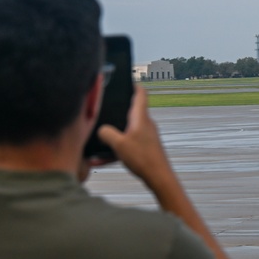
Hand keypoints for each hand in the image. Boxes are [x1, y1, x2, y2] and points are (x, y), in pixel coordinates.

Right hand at [99, 86, 237, 258]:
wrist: (159, 178)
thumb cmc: (143, 159)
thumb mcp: (118, 144)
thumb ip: (106, 133)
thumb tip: (100, 129)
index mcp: (141, 117)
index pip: (140, 94)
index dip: (133, 85)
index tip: (126, 80)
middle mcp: (146, 124)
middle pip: (132, 112)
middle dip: (118, 111)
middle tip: (105, 109)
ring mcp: (147, 137)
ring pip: (127, 131)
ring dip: (114, 136)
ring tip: (98, 144)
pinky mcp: (146, 148)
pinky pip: (128, 145)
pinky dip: (116, 150)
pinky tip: (102, 161)